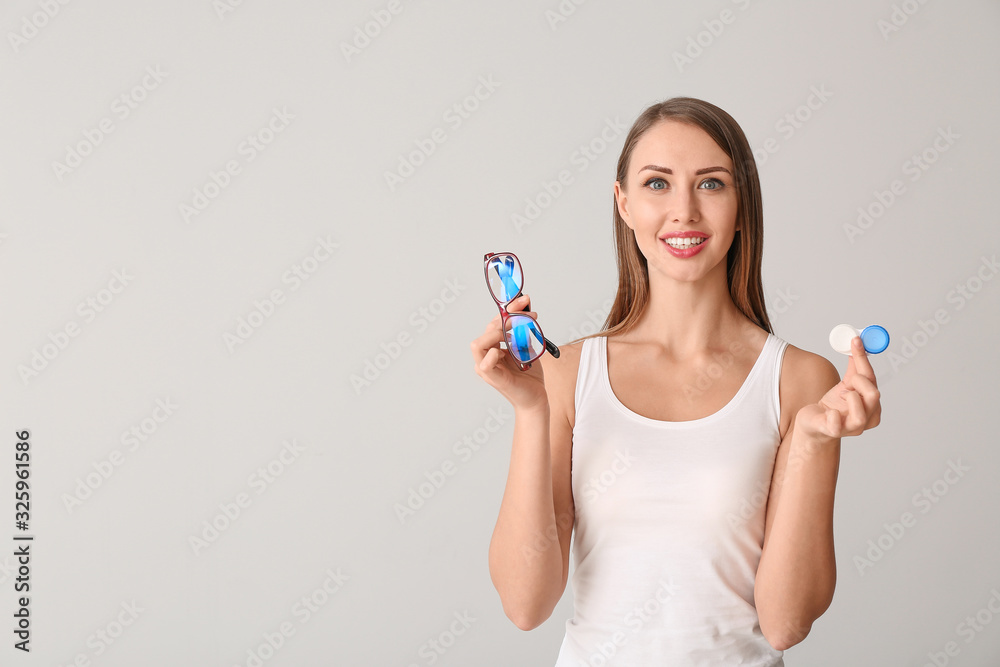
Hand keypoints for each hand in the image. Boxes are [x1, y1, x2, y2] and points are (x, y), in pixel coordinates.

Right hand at [470, 294, 548, 410]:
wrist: (537, 398)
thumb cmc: (530, 375)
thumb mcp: (527, 347)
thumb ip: (523, 331)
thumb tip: (526, 308)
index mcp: (493, 347)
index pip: (494, 323)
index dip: (509, 309)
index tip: (525, 300)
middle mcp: (487, 356)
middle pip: (487, 329)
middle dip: (508, 318)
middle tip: (528, 316)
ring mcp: (486, 367)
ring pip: (478, 344)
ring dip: (498, 334)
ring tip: (517, 333)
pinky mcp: (492, 378)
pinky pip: (484, 364)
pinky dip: (494, 354)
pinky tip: (506, 351)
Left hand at [797, 336, 881, 441]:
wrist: (813, 425)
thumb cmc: (832, 406)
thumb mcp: (844, 385)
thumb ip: (854, 368)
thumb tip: (857, 343)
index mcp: (872, 405)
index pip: (872, 379)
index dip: (863, 358)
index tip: (855, 340)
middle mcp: (867, 418)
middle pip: (873, 395)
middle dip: (859, 381)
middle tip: (847, 382)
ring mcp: (851, 428)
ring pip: (861, 415)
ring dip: (850, 398)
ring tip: (840, 396)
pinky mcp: (833, 432)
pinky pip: (836, 424)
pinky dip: (833, 416)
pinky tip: (829, 411)